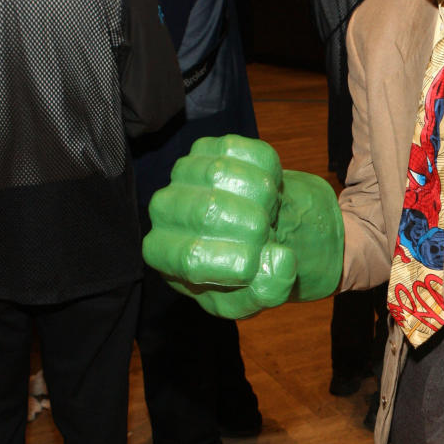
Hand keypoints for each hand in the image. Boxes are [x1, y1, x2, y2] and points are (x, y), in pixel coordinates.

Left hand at [142, 135, 342, 317]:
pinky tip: (268, 187)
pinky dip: (267, 169)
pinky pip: (239, 148)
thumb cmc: (250, 271)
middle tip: (268, 234)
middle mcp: (164, 211)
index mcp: (164, 255)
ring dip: (263, 194)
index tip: (257, 266)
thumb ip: (269, 290)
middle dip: (253, 225)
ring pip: (220, 172)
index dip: (234, 263)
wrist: (262, 233)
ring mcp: (182, 174)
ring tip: (268, 211)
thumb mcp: (259, 296)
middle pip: (207, 211)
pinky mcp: (206, 147)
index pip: (191, 257)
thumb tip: (280, 259)